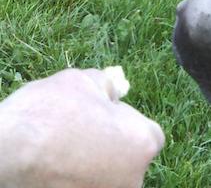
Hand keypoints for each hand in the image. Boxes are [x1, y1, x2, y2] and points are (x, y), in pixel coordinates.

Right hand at [0, 68, 164, 187]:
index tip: (103, 117)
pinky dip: (75, 181)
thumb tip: (114, 92)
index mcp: (142, 143)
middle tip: (80, 134)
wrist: (8, 151)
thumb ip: (108, 87)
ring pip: (106, 178)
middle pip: (127, 160)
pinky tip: (55, 170)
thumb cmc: (51, 113)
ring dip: (92, 167)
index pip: (148, 135)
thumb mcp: (86, 81)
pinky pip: (86, 187)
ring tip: (63, 153)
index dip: (125, 123)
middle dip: (110, 147)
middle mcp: (132, 180)